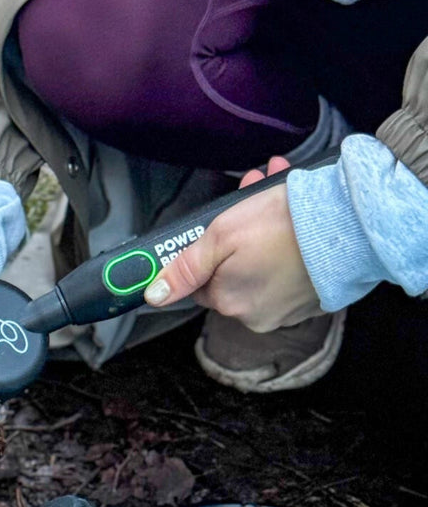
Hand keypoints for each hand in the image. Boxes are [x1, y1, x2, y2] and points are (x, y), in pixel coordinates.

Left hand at [143, 156, 322, 331]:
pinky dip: (290, 243)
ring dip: (263, 230)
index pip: (203, 281)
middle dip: (239, 232)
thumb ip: (185, 268)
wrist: (351, 223)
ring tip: (274, 192)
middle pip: (232, 269)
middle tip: (250, 195)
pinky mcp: (313, 298)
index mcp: (229, 302)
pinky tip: (297, 217)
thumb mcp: (220, 236)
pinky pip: (290, 269)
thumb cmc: (284, 226)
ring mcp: (286, 309)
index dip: (210, 249)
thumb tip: (154, 296)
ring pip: (262, 265)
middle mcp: (255, 314)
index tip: (223, 222)